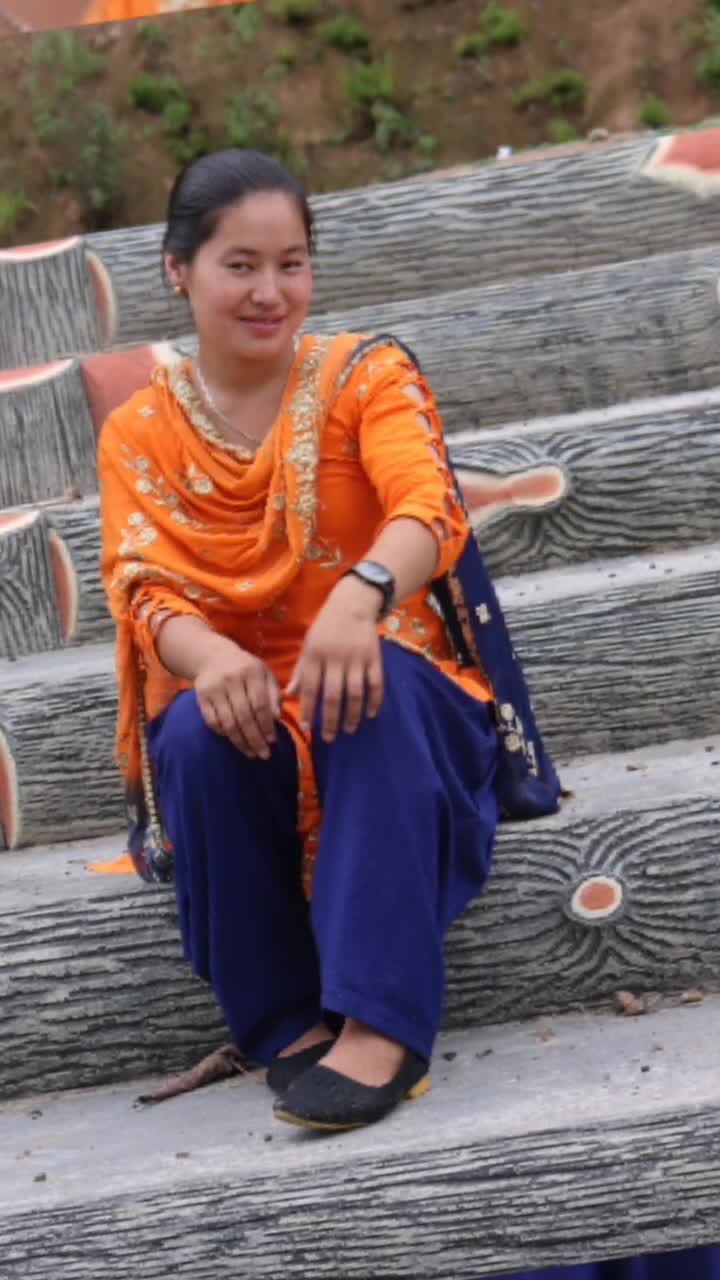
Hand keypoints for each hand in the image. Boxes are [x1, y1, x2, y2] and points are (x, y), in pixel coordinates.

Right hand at [194, 636, 281, 758]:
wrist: (214, 656)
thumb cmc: (246, 669)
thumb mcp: (265, 675)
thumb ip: (274, 695)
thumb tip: (277, 718)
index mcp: (251, 672)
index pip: (260, 704)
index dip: (266, 725)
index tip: (273, 741)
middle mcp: (232, 679)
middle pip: (244, 716)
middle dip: (255, 739)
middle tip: (264, 754)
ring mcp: (214, 688)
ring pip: (228, 722)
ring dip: (240, 742)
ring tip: (251, 753)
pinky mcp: (201, 697)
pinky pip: (212, 721)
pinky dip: (224, 734)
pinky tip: (234, 740)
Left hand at [287, 578, 383, 740]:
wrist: (352, 604)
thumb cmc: (325, 629)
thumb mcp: (308, 646)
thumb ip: (301, 672)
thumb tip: (289, 696)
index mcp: (315, 655)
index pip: (310, 689)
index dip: (308, 710)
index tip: (308, 729)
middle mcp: (335, 658)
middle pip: (333, 696)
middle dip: (330, 720)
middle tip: (329, 738)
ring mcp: (356, 658)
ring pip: (355, 693)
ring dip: (352, 715)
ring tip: (349, 730)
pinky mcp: (374, 658)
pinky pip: (376, 684)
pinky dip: (374, 701)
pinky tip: (370, 714)